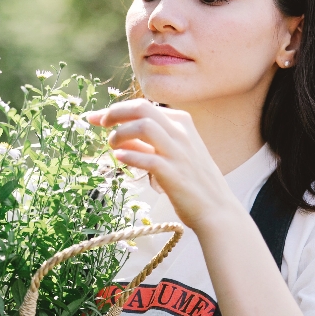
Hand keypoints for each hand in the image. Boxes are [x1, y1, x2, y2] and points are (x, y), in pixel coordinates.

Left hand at [87, 99, 232, 232]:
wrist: (217, 209)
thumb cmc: (192, 182)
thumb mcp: (172, 154)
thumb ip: (146, 142)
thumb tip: (117, 134)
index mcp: (182, 123)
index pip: (143, 106)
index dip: (117, 109)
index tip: (98, 117)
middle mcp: (181, 133)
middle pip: (141, 108)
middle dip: (115, 113)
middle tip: (101, 124)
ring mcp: (179, 153)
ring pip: (144, 127)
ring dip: (121, 134)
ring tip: (112, 146)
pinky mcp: (174, 174)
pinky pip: (148, 158)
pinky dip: (130, 156)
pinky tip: (119, 158)